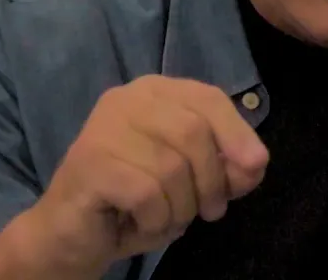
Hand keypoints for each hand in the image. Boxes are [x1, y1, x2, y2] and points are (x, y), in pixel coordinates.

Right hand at [15, 76, 268, 275]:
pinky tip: (141, 223)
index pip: (208, 97)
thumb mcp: (194, 181)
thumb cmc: (136, 201)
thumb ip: (228, 167)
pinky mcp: (89, 163)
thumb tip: (255, 162)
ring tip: (167, 218)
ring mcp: (102, 128)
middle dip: (211, 180)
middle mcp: (126, 99)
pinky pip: (147, 193)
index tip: (254, 168)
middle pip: (194, 131)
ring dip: (182, 207)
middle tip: (209, 211)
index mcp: (154, 92)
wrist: (72, 235)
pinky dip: (156, 218)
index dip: (237, 132)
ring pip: (171, 167)